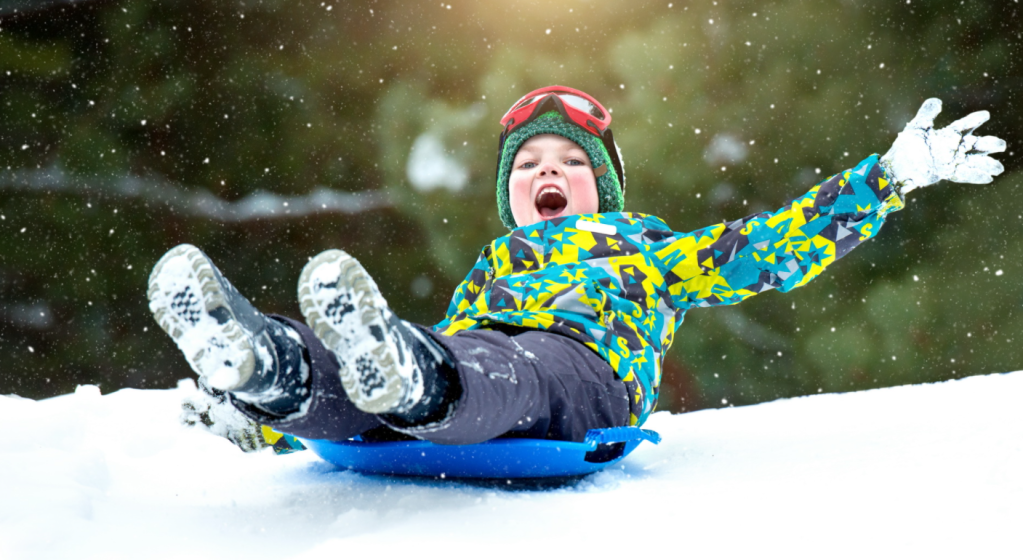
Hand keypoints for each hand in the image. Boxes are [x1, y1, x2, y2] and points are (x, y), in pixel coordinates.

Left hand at [881, 98, 1005, 194]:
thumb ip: (927, 114)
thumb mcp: (917, 128)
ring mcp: (951, 161)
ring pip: (973, 161)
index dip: (975, 120)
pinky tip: (988, 179)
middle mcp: (953, 147)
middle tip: (1001, 145)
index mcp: (948, 134)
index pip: (965, 125)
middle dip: (989, 145)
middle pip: (975, 144)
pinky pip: (964, 175)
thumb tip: (937, 100)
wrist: (896, 166)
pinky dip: (975, 176)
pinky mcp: (946, 173)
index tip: (985, 115)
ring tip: (998, 168)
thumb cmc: (906, 146)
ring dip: (986, 164)